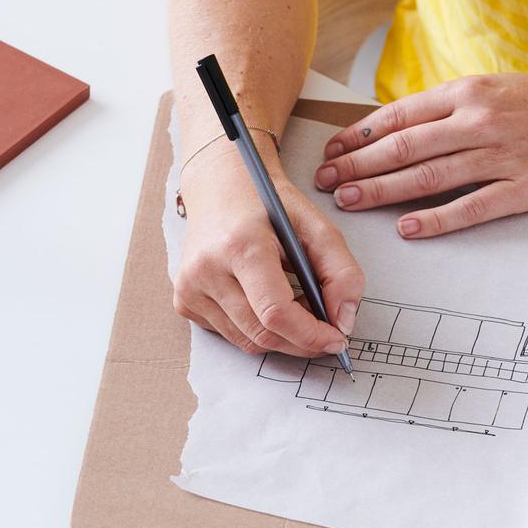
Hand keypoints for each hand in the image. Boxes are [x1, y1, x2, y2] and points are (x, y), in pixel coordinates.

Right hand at [173, 135, 364, 356]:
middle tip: (325, 329)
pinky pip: (230, 334)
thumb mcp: (316, 225)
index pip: (275, 312)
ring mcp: (190, 287)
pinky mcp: (183, 300)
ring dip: (280, 336)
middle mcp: (206, 269)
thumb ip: (341, 272)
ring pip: (247, 341)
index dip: (310, 335)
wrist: (220, 186)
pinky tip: (265, 302)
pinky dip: (256, 328)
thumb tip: (344, 322)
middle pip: (262, 333)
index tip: (336, 339)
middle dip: (301, 341)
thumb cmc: (267, 204)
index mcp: (240, 245)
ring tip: (297, 308)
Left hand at [314, 73, 527, 236]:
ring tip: (349, 200)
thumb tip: (401, 128)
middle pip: (402, 147)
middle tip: (325, 180)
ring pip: (427, 176)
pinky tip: (408, 229)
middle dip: (357, 165)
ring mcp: (501, 155)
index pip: (399, 115)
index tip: (331, 149)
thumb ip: (451, 107)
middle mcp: (478, 120)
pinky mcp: (524, 188)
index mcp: (467, 92)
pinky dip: (436, 219)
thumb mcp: (496, 88)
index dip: (359, 135)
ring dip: (382, 190)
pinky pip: (471, 207)